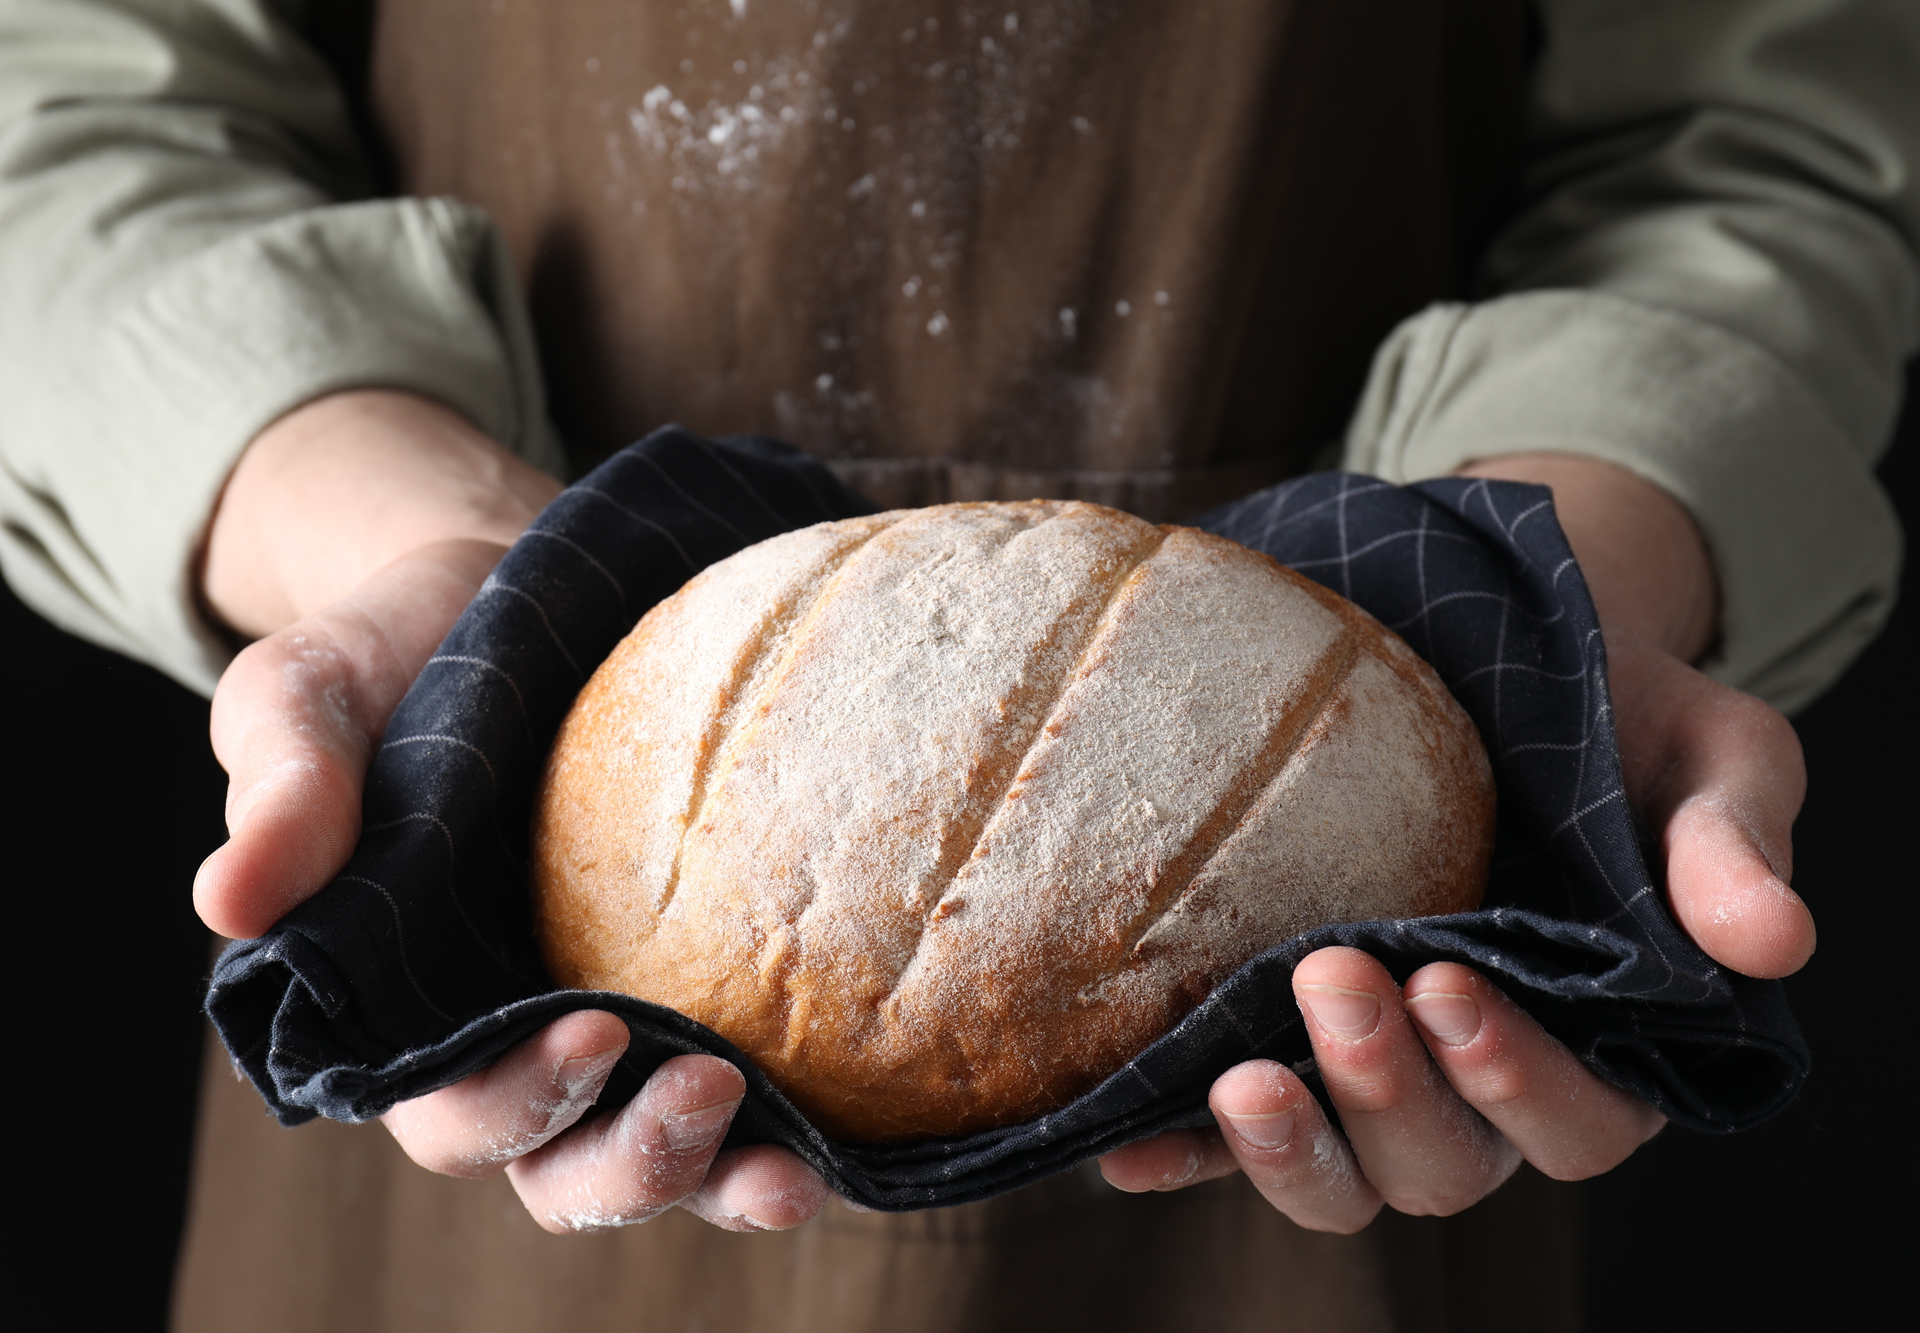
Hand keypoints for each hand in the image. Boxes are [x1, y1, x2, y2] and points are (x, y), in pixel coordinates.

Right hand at [194, 390, 828, 1231]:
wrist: (510, 586)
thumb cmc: (398, 651)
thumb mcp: (311, 696)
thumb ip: (282, 787)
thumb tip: (227, 901)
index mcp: (405, 1009)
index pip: (448, 1108)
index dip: (512, 1101)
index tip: (592, 1035)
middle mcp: (516, 1037)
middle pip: (565, 1168)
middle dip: (632, 1164)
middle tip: (708, 1095)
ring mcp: (621, 1013)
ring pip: (663, 1154)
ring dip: (725, 1178)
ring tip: (793, 1173)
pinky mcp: (706, 971)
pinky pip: (758, 1078)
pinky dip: (800, 1120)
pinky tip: (851, 1121)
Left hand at [1100, 453, 1812, 1228]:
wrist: (1503, 655)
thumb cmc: (1625, 714)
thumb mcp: (1712, 755)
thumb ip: (1733, 845)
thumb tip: (1774, 941)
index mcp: (1607, 1042)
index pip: (1579, 1118)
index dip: (1517, 1076)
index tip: (1452, 982)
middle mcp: (1485, 1081)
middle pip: (1446, 1162)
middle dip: (1389, 1090)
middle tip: (1337, 974)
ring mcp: (1379, 1071)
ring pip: (1346, 1174)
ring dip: (1291, 1149)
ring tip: (1239, 1078)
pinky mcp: (1286, 1041)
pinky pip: (1232, 1136)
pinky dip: (1184, 1154)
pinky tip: (1126, 1144)